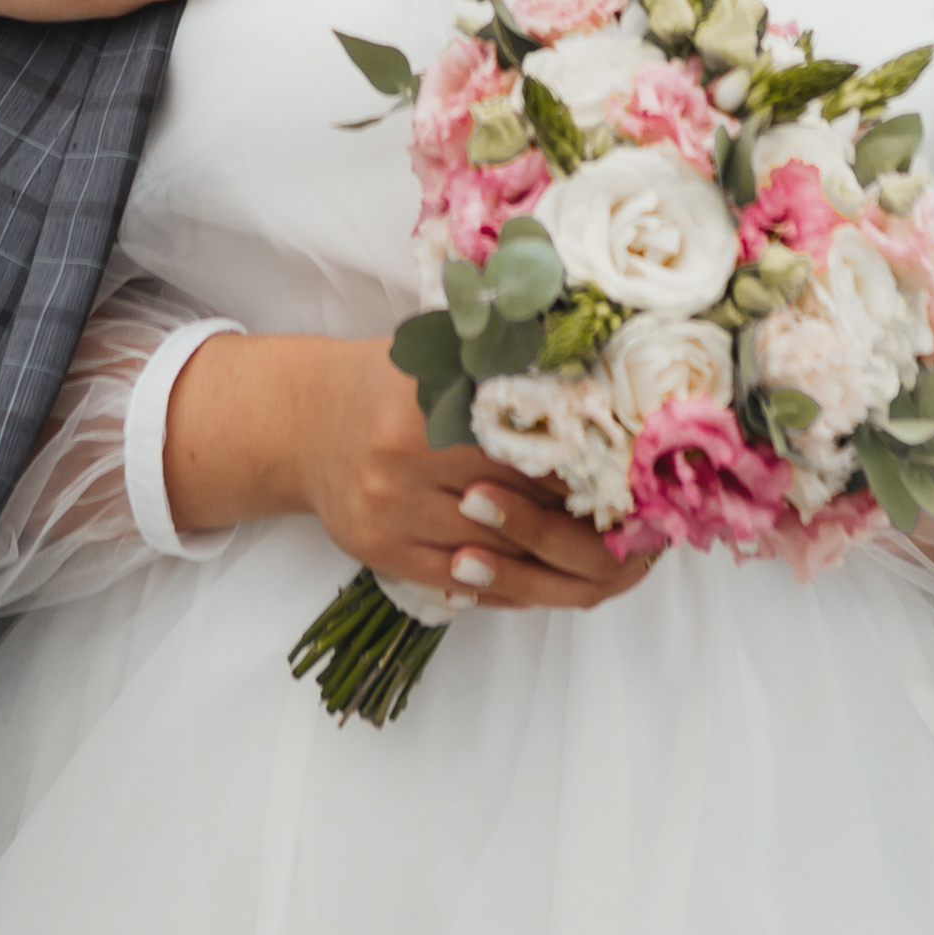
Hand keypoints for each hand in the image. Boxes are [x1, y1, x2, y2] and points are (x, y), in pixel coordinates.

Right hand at [166, 333, 654, 611]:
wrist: (301, 421)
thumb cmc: (387, 380)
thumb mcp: (440, 354)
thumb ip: (505, 363)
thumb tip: (596, 380)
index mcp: (424, 403)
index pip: (523, 444)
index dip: (580, 460)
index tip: (628, 468)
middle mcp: (401, 461)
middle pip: (514, 500)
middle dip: (576, 511)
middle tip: (632, 515)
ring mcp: (388, 513)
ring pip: (492, 549)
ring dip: (549, 553)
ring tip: (602, 551)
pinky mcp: (378, 552)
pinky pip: (457, 580)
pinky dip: (504, 579)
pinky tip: (542, 573)